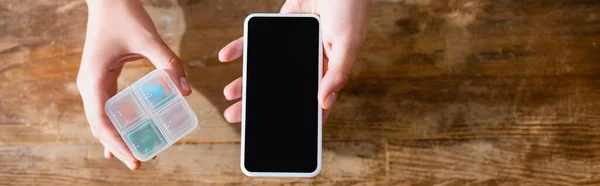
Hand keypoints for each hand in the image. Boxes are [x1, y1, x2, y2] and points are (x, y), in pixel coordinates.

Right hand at [77, 0, 190, 169]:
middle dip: (119, 146)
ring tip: (137, 154)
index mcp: (94, 80)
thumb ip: (169, 62)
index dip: (118, 144)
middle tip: (139, 164)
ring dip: (118, 136)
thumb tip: (186, 91)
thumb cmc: (125, 15)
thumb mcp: (150, 39)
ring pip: (103, 118)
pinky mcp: (102, 78)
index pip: (103, 122)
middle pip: (101, 125)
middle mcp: (90, 85)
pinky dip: (120, 121)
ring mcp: (94, 82)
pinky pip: (110, 106)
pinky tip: (133, 132)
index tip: (134, 161)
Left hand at [219, 0, 368, 122]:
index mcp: (329, 66)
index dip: (297, 115)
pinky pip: (257, 39)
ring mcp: (293, 42)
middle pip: (281, 86)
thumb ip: (336, 73)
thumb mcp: (347, 43)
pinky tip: (224, 56)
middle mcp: (309, 57)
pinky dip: (240, 47)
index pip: (311, 98)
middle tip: (238, 116)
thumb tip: (324, 103)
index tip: (278, 132)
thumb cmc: (349, 6)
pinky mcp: (279, 25)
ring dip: (246, 79)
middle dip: (259, 101)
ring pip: (266, 67)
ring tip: (230, 94)